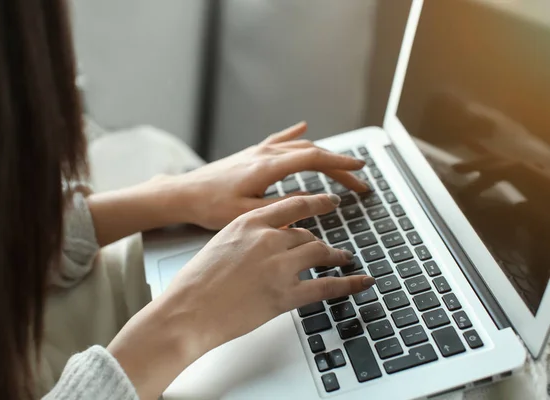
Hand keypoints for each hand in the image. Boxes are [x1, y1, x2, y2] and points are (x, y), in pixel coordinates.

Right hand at [161, 193, 374, 352]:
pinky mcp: (286, 295)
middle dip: (320, 242)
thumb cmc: (196, 282)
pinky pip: (327, 286)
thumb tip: (270, 239)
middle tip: (330, 247)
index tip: (329, 202)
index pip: (294, 205)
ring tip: (343, 259)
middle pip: (307, 234)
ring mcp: (279, 266)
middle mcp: (268, 239)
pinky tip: (362, 281)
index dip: (317, 203)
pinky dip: (349, 283)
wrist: (187, 311)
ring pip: (320, 253)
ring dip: (335, 256)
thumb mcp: (221, 244)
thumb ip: (249, 237)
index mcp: (249, 222)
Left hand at [177, 122, 368, 229]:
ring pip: (299, 147)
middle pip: (312, 153)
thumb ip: (285, 206)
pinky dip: (296, 135)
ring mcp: (257, 151)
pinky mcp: (250, 154)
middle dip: (339, 166)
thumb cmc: (210, 206)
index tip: (360, 170)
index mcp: (267, 168)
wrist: (183, 193)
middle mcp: (264, 154)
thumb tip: (316, 200)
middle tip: (358, 181)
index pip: (314, 160)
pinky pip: (279, 140)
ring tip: (341, 167)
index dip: (340, 164)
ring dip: (323, 155)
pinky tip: (304, 127)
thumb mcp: (249, 214)